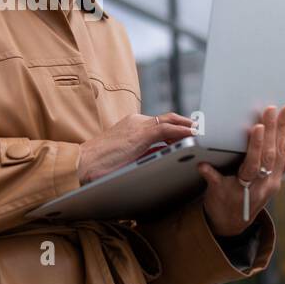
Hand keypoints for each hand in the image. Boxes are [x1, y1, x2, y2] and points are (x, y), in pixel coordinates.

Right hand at [76, 112, 196, 184]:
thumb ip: (141, 153)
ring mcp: (138, 125)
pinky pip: (168, 129)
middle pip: (167, 119)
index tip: (187, 133)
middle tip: (201, 130)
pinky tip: (193, 136)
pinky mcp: (141, 133)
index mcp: (130, 125)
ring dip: (188, 127)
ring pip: (170, 121)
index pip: (159, 123)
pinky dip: (183, 131)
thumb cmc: (98, 164)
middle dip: (185, 124)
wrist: (83, 162)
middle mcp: (135, 121)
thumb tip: (157, 155)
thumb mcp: (124, 156)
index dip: (175, 127)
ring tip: (202, 133)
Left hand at [197, 104, 284, 236]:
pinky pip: (216, 182)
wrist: (229, 225)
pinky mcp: (221, 195)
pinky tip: (204, 163)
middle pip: (268, 157)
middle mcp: (260, 186)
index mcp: (272, 180)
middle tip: (269, 110)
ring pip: (250, 167)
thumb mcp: (267, 185)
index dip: (284, 130)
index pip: (280, 151)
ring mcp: (241, 191)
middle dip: (270, 131)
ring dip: (254, 147)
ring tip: (256, 128)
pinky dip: (210, 172)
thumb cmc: (247, 198)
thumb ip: (281, 168)